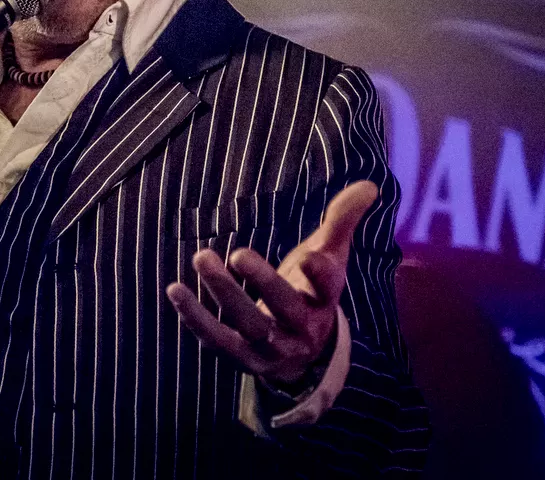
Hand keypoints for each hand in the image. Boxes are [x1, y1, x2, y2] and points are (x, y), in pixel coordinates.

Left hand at [165, 181, 377, 385]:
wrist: (301, 354)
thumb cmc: (310, 292)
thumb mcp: (329, 258)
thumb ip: (342, 221)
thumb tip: (369, 185)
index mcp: (324, 301)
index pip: (328, 289)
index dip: (320, 275)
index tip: (311, 257)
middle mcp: (301, 328)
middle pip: (284, 307)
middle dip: (262, 281)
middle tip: (238, 253)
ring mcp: (271, 347)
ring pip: (248, 324)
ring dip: (223, 293)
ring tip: (201, 257)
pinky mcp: (241, 358)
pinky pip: (217, 341)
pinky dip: (195, 318)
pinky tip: (176, 290)